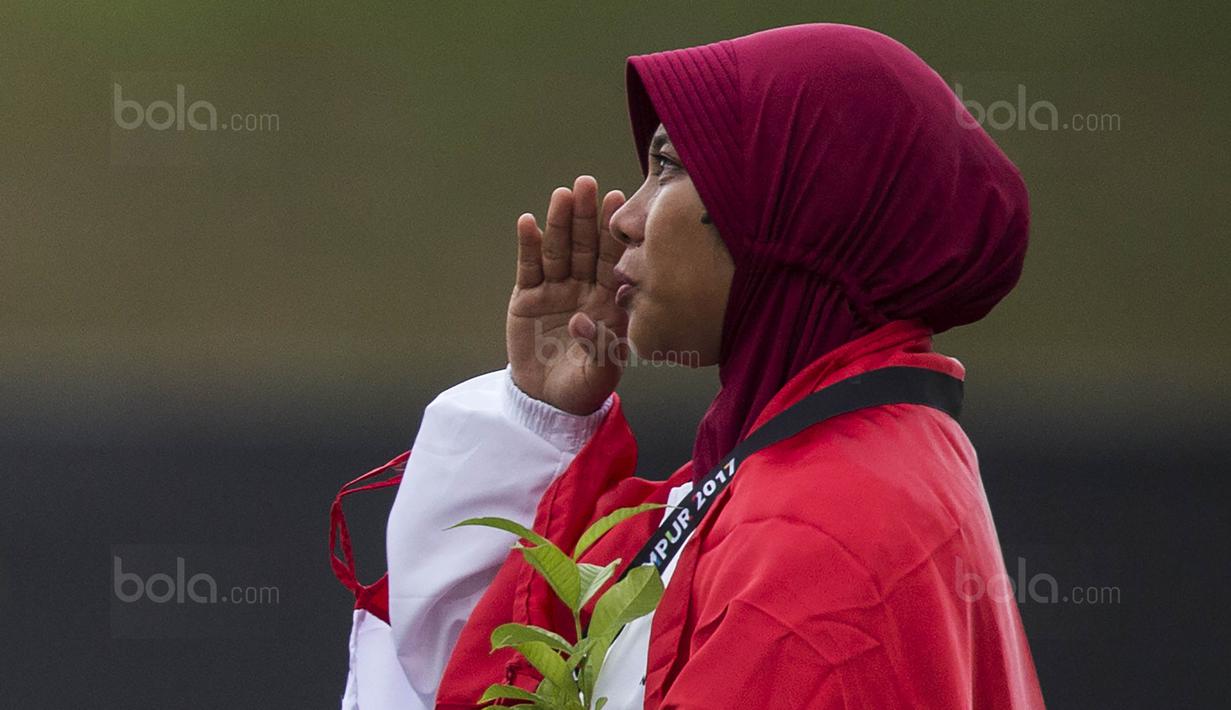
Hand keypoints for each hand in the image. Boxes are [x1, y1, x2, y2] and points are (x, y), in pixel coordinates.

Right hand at [507, 175, 627, 414]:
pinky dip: (528, 245)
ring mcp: (555, 290)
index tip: (620, 200)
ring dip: (559, 222)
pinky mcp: (527, 296)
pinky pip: (529, 267)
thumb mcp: (600, 373)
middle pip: (586, 246)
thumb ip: (599, 348)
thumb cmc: (585, 386)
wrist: (549, 400)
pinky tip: (527, 222)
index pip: (613, 260)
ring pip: (559, 250)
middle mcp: (584, 288)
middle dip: (586, 215)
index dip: (614, 232)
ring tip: (561, 195)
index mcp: (609, 301)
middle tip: (586, 184)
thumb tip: (580, 320)